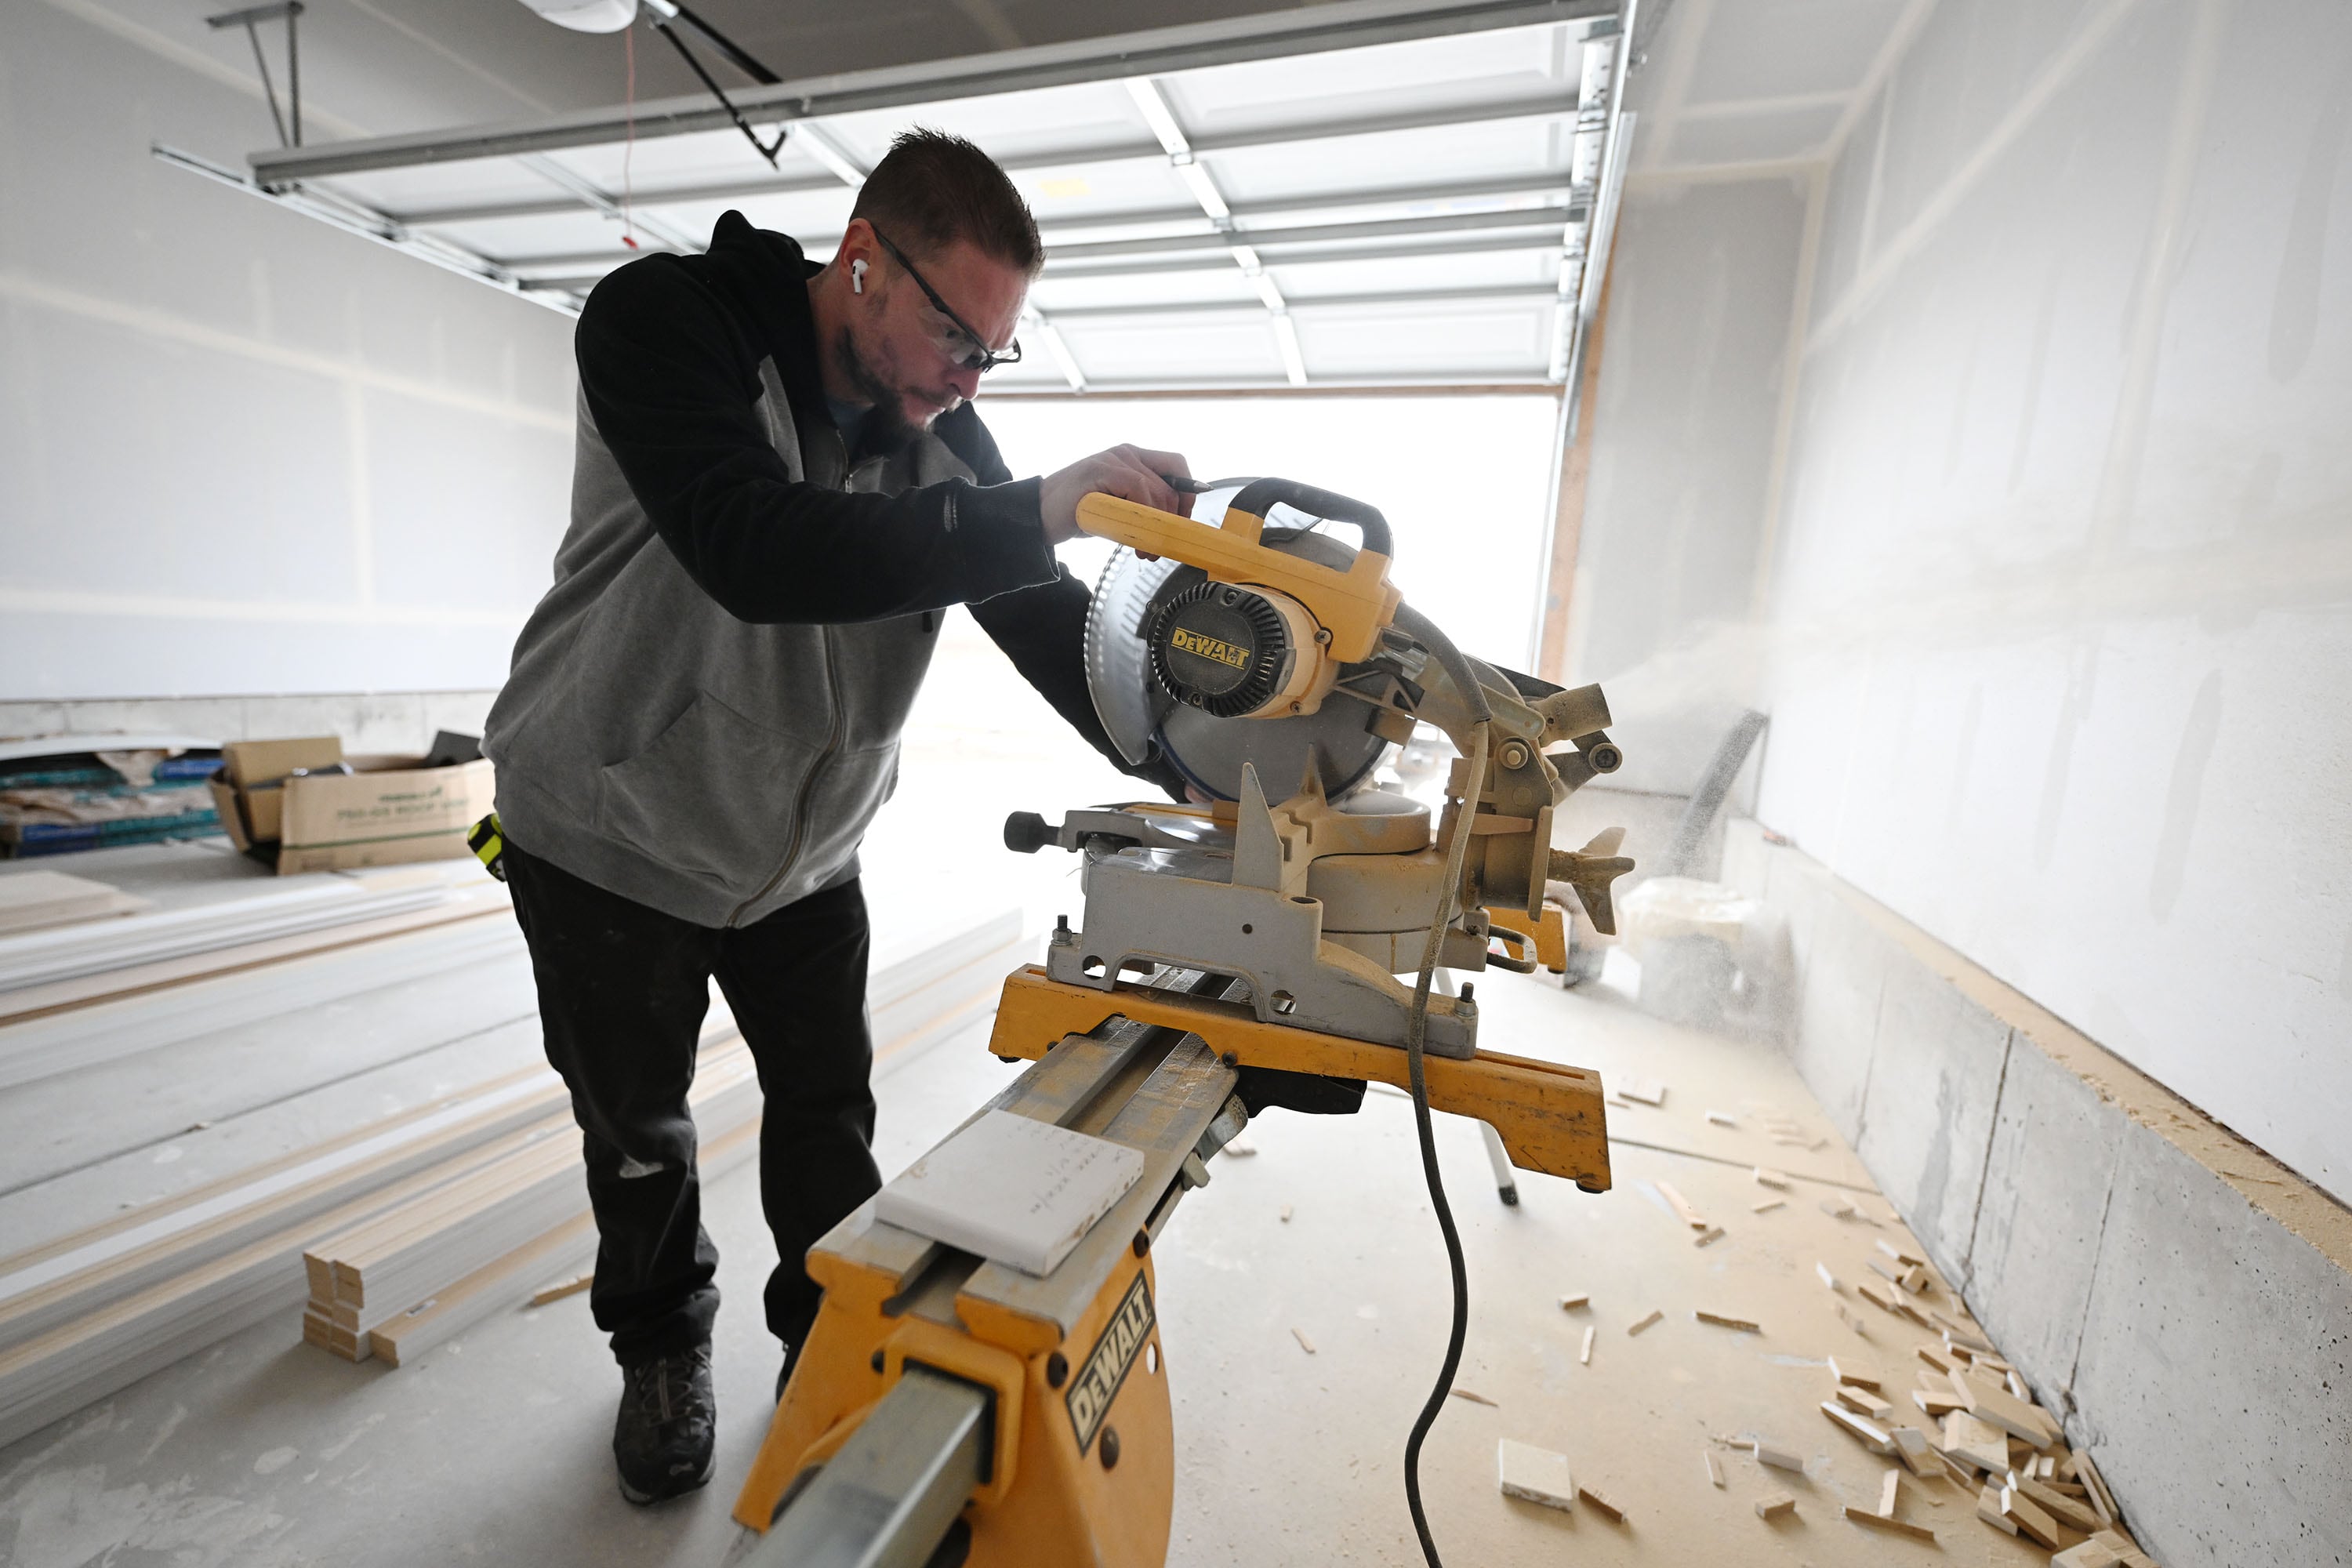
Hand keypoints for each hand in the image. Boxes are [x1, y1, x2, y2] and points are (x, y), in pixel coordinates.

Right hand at [1039, 445, 1192, 545]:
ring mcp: (1114, 459)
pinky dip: (1143, 518)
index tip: (1183, 522)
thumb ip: (1141, 508)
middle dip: (1175, 518)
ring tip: (1144, 551)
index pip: (1176, 467)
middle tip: (1163, 545)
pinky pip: (1138, 490)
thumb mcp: (1118, 510)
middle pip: (1172, 481)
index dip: (1187, 495)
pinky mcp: (1103, 469)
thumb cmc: (1077, 513)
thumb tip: (1172, 527)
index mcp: (1132, 459)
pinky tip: (1132, 540)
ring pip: (1158, 490)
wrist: (1038, 515)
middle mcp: (1126, 454)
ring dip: (1158, 526)